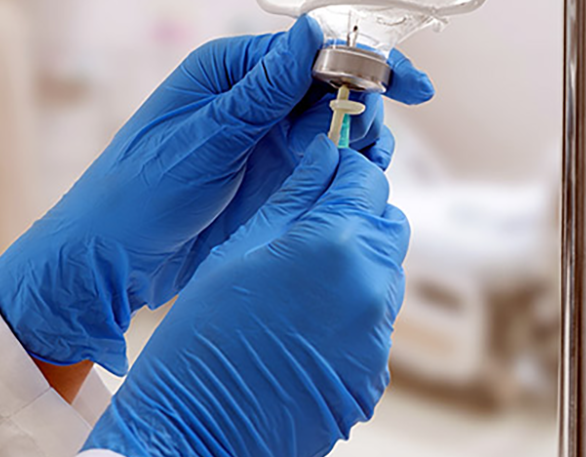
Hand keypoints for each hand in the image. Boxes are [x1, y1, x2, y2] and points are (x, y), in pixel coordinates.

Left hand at [0, 17, 431, 373]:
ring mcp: (264, 142)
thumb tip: (314, 31)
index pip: (311, 51)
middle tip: (372, 141)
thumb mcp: (208, 136)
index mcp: (230, 71)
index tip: (411, 86)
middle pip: (332, 88)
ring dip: (361, 143)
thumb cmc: (138, 190)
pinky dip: (347, 173)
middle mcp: (252, 100)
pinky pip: (323, 167)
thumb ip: (265, 88)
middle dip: (367, 107)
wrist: (109, 262)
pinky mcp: (271, 181)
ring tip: (365, 168)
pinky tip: (354, 187)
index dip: (365, 63)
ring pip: (335, 128)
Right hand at [84, 136, 408, 456]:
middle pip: (388, 224)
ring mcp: (376, 336)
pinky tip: (303, 325)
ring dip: (356, 263)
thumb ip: (293, 198)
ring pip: (386, 273)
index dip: (345, 171)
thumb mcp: (238, 249)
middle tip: (309, 226)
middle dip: (357, 214)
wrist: (197, 431)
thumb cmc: (201, 335)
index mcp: (334, 244)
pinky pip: (375, 322)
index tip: (324, 173)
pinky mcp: (373, 373)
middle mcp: (369, 287)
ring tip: (299, 282)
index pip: (367, 180)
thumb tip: (326, 155)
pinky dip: (351, 312)